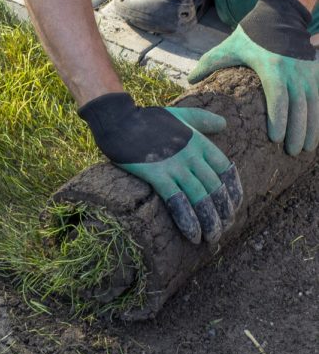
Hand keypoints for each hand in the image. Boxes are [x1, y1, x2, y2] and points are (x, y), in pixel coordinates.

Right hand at [79, 92, 242, 244]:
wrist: (119, 120)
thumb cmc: (147, 119)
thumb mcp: (181, 115)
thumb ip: (203, 120)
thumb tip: (224, 124)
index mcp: (200, 142)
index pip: (226, 170)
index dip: (232, 191)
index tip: (232, 208)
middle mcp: (192, 155)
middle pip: (215, 188)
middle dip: (222, 212)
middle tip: (223, 230)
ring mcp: (175, 165)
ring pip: (200, 198)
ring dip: (208, 222)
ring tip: (211, 238)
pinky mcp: (156, 174)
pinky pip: (177, 201)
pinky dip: (187, 220)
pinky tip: (192, 235)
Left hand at [189, 0, 318, 154]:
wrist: (281, 15)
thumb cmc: (251, 35)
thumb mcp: (229, 47)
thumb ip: (209, 64)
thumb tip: (189, 80)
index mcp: (272, 67)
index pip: (278, 98)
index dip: (278, 119)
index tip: (275, 139)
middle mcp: (293, 71)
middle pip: (299, 107)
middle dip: (297, 131)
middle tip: (291, 152)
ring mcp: (307, 72)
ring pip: (313, 105)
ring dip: (311, 129)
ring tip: (305, 150)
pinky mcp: (315, 72)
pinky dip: (318, 118)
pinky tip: (313, 135)